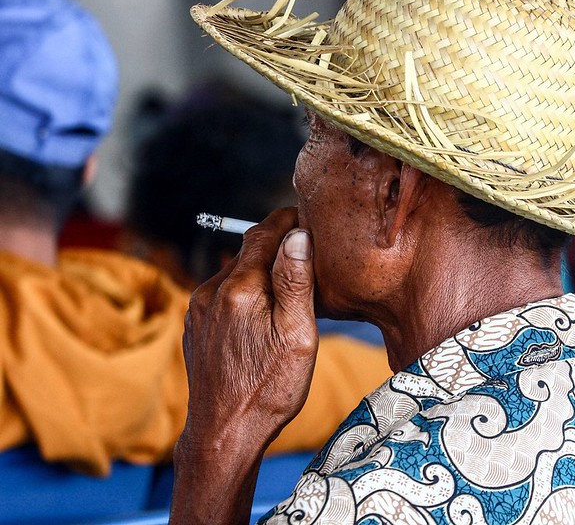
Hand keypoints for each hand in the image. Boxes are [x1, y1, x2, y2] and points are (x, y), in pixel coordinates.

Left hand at [170, 207, 317, 523]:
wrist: (223, 432)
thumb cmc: (269, 389)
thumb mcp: (297, 335)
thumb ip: (295, 280)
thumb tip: (298, 234)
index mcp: (241, 288)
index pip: (265, 232)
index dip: (288, 219)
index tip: (307, 215)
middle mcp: (212, 291)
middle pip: (248, 249)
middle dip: (276, 242)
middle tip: (305, 247)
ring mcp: (199, 308)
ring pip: (235, 271)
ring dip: (260, 268)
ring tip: (288, 282)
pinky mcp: (195, 324)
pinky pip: (223, 292)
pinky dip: (245, 289)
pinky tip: (262, 310)